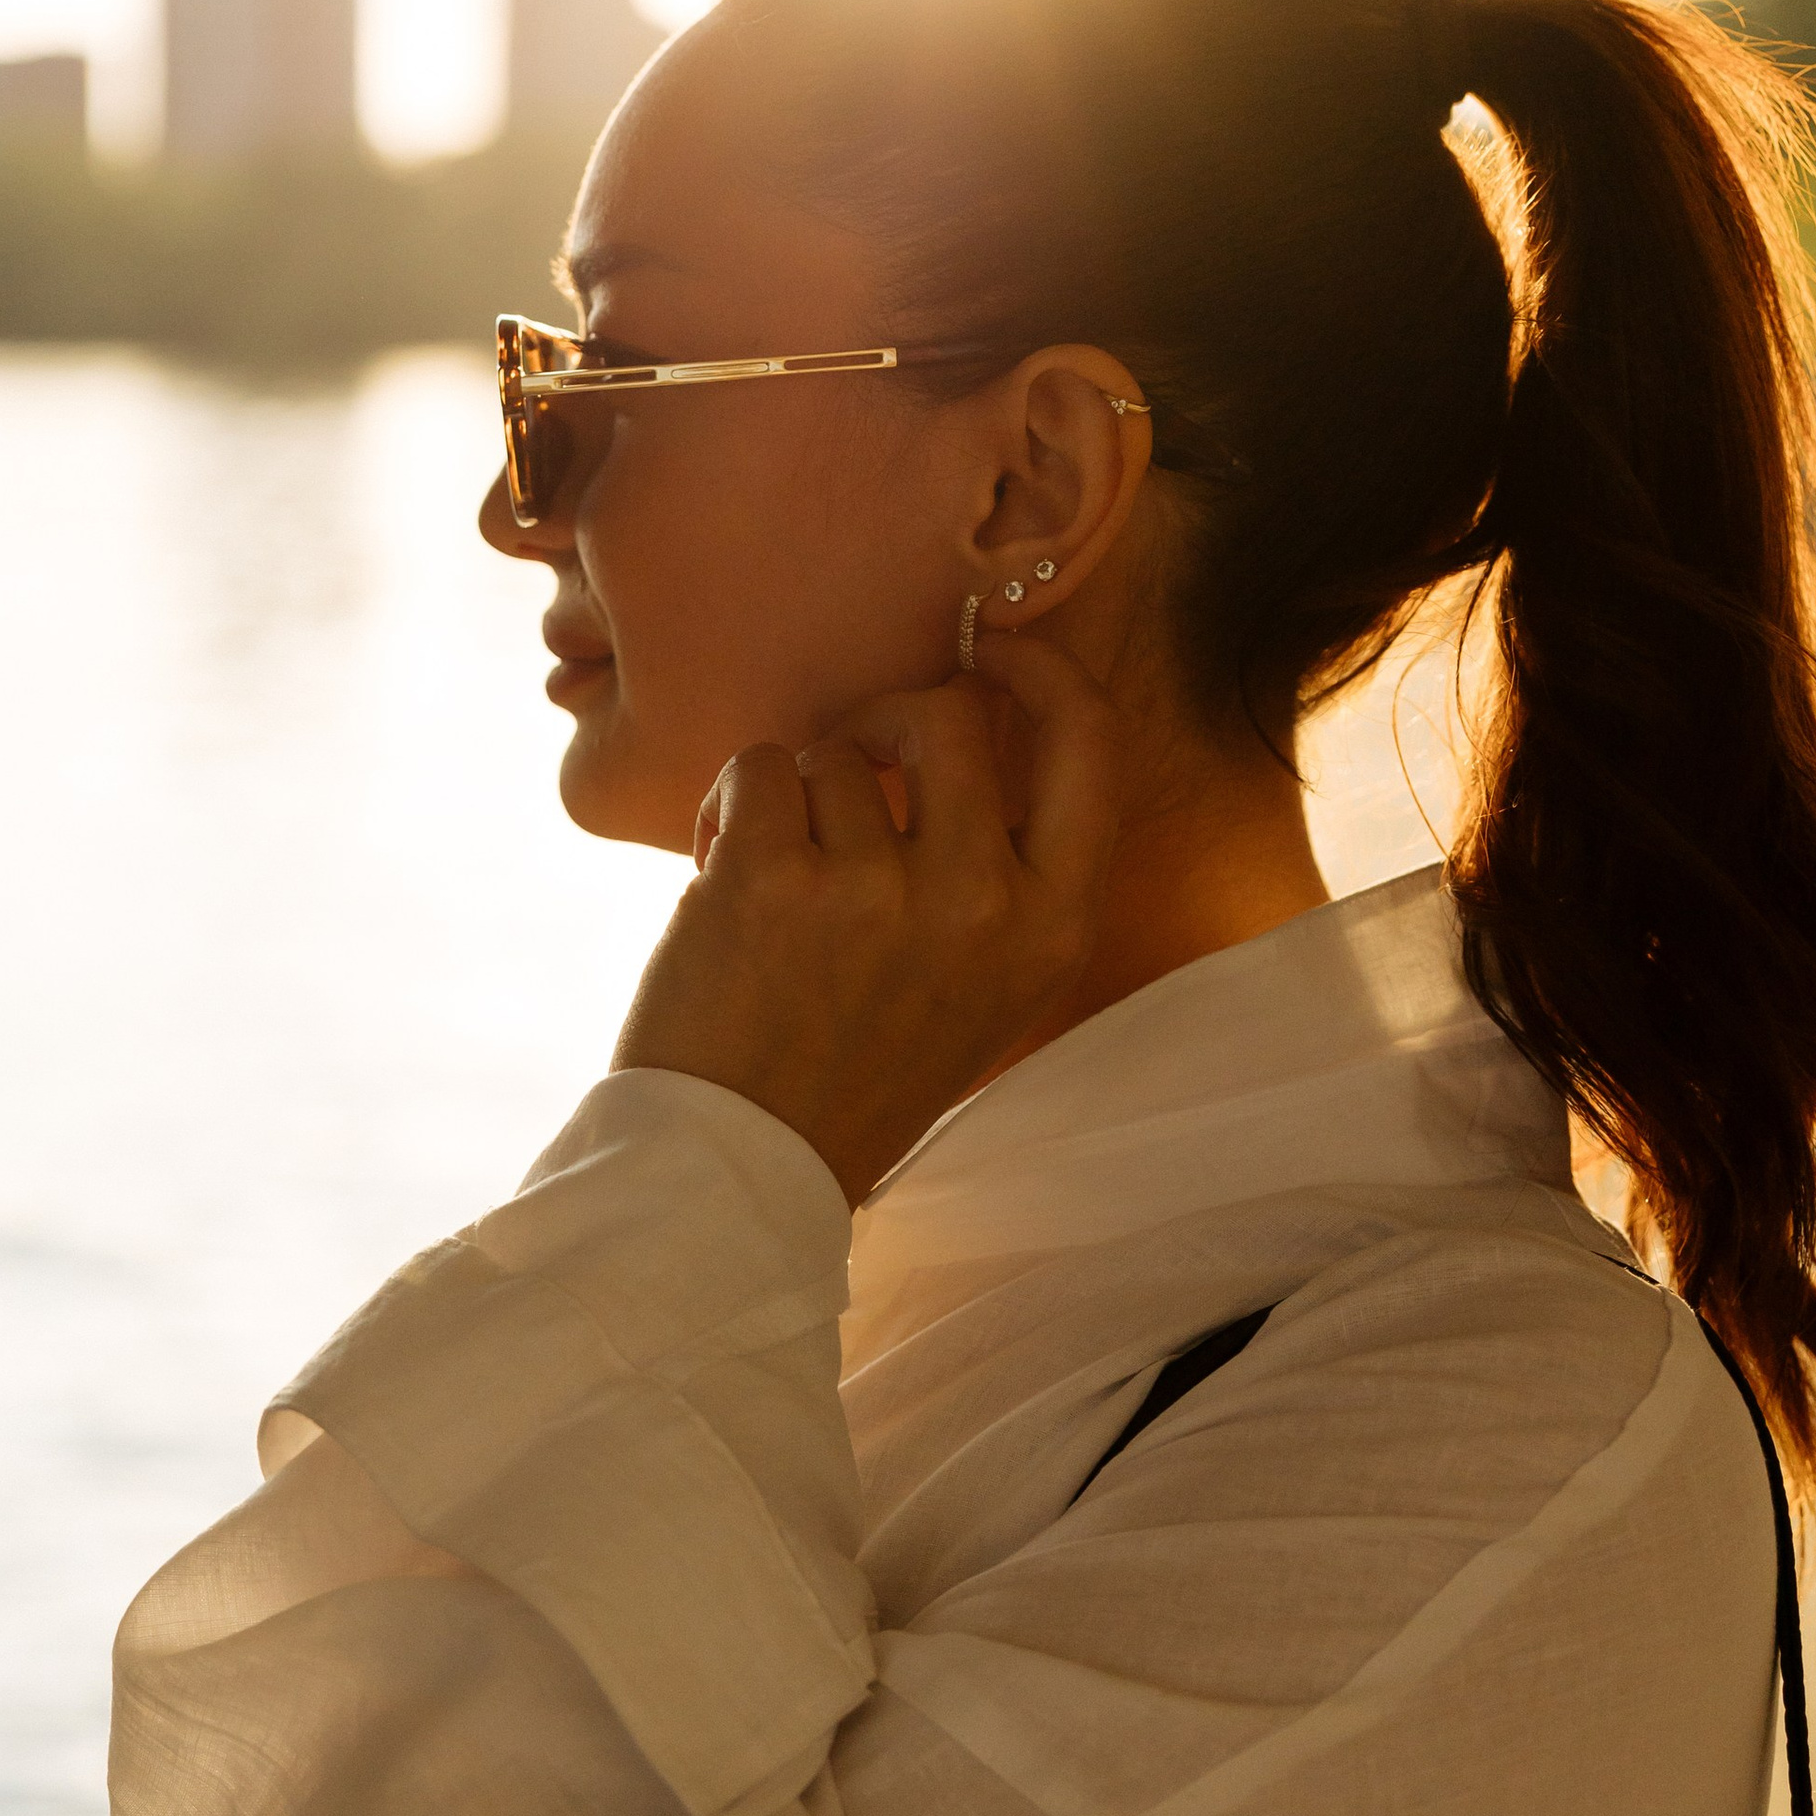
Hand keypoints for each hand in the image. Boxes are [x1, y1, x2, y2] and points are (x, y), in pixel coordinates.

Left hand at [609, 642, 1118, 1204]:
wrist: (747, 1165)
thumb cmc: (859, 1069)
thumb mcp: (990, 988)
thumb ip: (1006, 871)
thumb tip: (975, 717)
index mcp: (1053, 928)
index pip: (1089, 745)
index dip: (1044, 674)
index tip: (996, 651)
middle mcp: (982, 903)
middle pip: (947, 717)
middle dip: (884, 721)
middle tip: (849, 771)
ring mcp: (878, 889)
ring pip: (835, 750)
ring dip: (795, 796)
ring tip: (777, 886)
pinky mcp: (775, 878)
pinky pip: (759, 766)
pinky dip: (730, 807)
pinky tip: (726, 880)